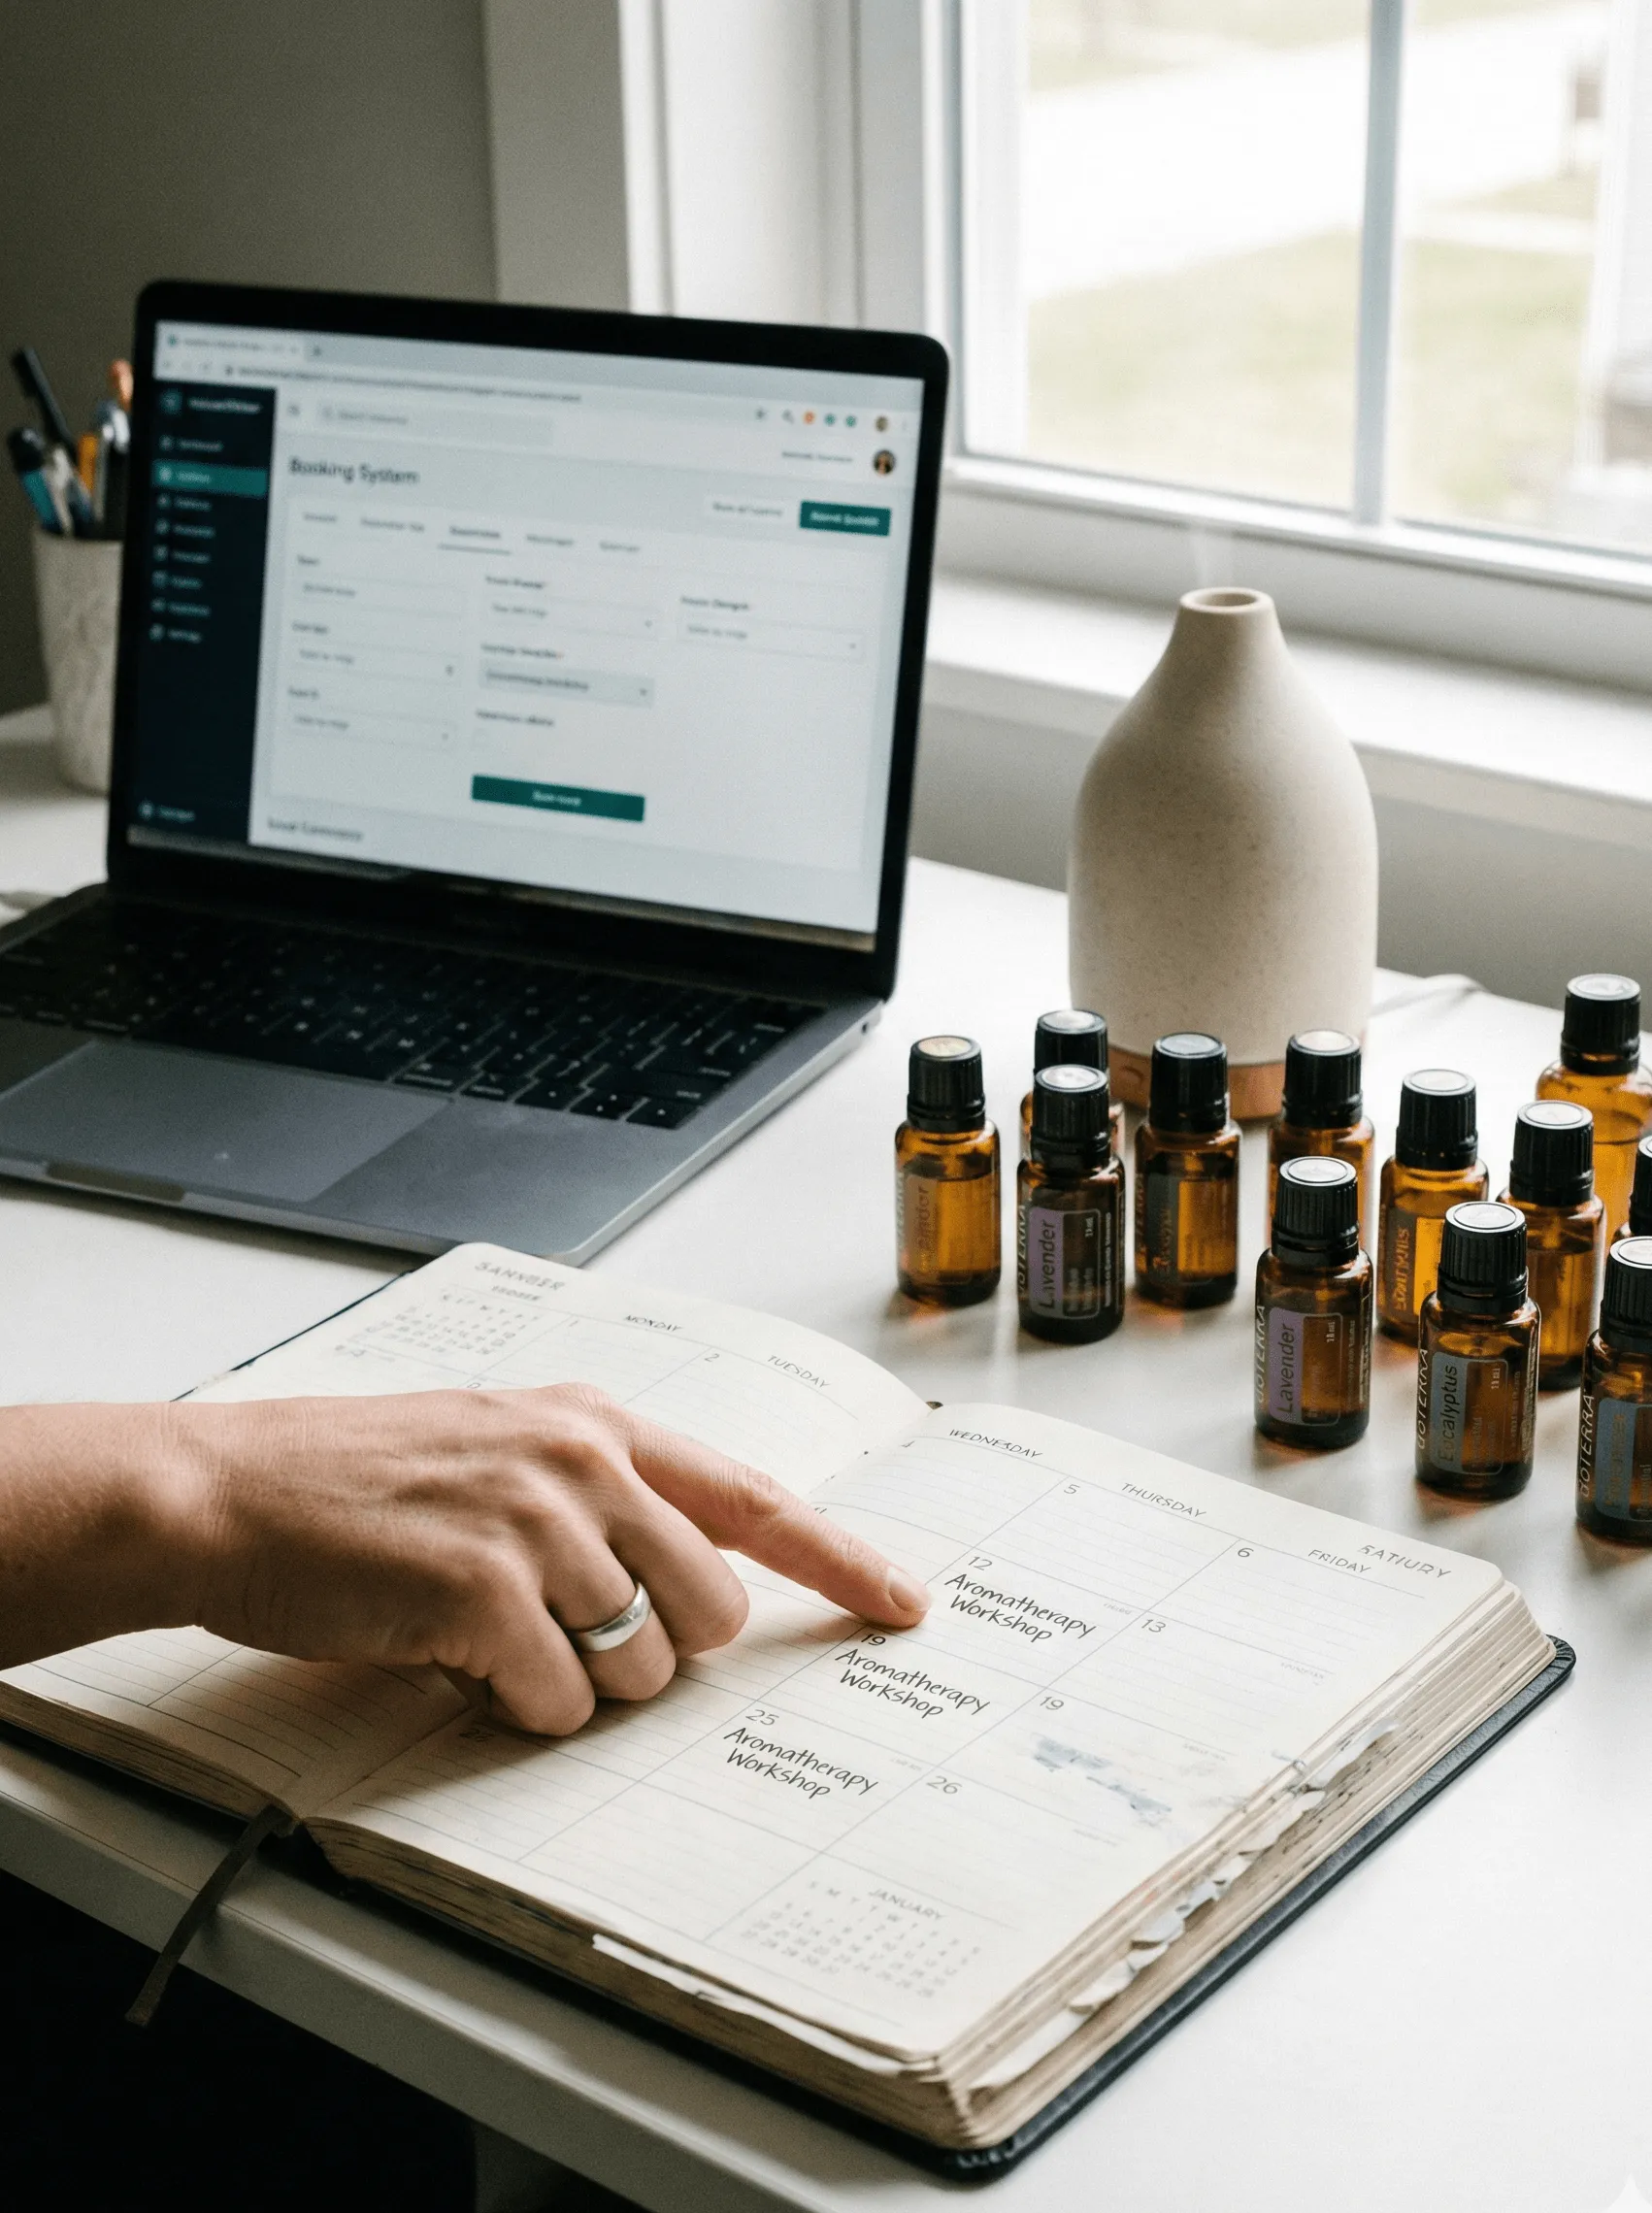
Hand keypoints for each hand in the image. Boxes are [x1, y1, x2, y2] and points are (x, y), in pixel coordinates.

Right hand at [0, 1388, 928, 1734]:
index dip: (840, 1557)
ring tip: (487, 1634)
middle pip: (710, 1606)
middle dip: (656, 1651)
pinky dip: (512, 1707)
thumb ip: (597, 1499)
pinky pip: (556, 1701)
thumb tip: (677, 1594)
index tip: (902, 1603)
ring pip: (639, 1663)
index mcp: (596, 1422)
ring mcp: (537, 1519)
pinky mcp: (484, 1586)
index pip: (755, 1495)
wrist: (228, 1491)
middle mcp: (583, 1459)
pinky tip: (451, 1656)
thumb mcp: (497, 1451)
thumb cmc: (352, 1482)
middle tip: (566, 1636)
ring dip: (572, 1682)